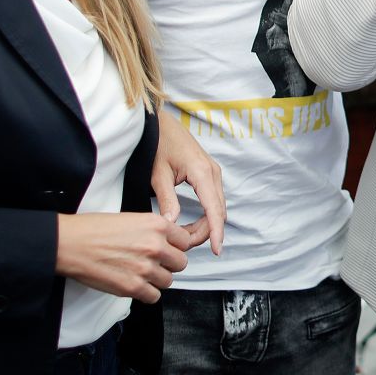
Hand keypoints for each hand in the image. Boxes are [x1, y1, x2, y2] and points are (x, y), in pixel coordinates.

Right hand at [55, 212, 204, 302]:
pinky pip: (154, 296)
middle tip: (153, 263)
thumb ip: (152, 230)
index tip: (168, 249)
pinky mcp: (133, 287)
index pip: (185, 241)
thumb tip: (166, 240)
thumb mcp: (130, 218)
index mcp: (156, 225)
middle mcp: (154, 246)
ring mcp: (146, 268)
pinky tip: (134, 284)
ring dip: (156, 279)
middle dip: (168, 264)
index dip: (175, 247)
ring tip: (138, 272)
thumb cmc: (92, 229)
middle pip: (180, 263)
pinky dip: (146, 293)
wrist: (69, 244)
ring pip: (168, 281)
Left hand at [153, 111, 223, 254]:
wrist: (159, 123)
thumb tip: (171, 225)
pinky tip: (191, 224)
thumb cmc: (157, 144)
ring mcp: (213, 173)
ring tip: (183, 236)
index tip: (217, 251)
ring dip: (205, 225)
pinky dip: (206, 216)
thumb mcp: (157, 174)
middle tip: (182, 244)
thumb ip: (167, 200)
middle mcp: (213, 173)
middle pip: (218, 212)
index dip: (216, 233)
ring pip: (217, 208)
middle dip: (205, 233)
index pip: (215, 210)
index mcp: (202, 172)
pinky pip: (213, 200)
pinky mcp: (209, 174)